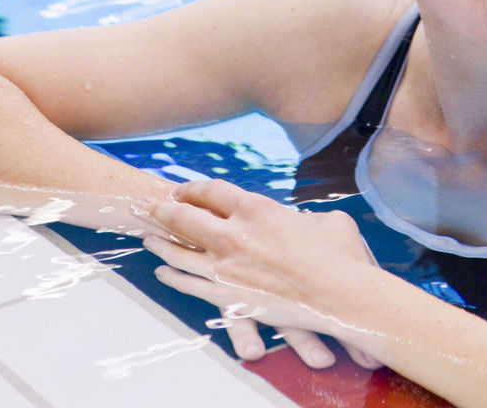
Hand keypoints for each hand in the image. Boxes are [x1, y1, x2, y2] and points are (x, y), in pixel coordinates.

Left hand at [137, 179, 381, 370]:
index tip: (182, 189)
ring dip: (159, 241)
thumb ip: (305, 218)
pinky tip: (161, 272)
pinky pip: (190, 285)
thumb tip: (306, 222)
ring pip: (180, 251)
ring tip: (145, 235)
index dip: (193, 187)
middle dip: (162, 209)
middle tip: (146, 205)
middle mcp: (235, 235)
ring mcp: (228, 269)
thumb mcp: (325, 221)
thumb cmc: (339, 256)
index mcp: (256, 209)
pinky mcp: (229, 298)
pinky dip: (173, 277)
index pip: (212, 192)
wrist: (342, 297)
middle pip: (185, 216)